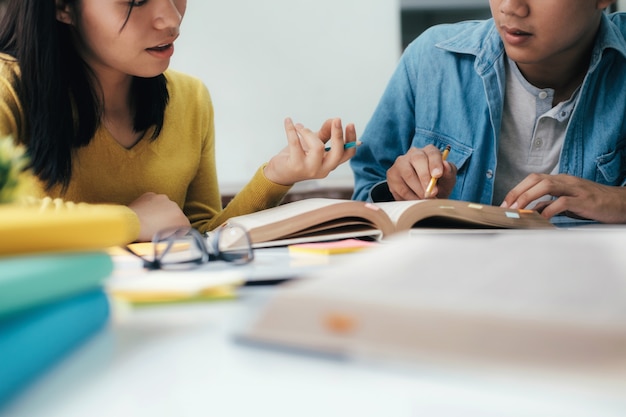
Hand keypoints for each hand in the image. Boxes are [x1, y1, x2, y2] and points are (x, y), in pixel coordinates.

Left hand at [128, 192, 189, 241]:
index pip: (184, 224)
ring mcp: (162, 199)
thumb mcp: (166, 238)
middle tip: (159, 228)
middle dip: (169, 220)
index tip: (170, 234)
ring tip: (150, 220)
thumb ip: (175, 233)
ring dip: (161, 211)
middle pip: (176, 214)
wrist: (129, 223)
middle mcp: (174, 205)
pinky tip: (145, 213)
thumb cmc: (146, 233)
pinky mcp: (150, 195)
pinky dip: (151, 205)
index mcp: (180, 218)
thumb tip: (175, 232)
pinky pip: (154, 200)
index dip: (177, 231)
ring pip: (165, 206)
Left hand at [263, 117, 356, 185]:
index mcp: (330, 164)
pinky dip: (291, 129)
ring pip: (317, 147)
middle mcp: (323, 169)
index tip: (350, 123)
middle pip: (337, 153)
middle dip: (338, 134)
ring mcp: (310, 169)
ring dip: (308, 131)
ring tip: (299, 126)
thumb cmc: (298, 157)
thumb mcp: (313, 144)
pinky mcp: (295, 166)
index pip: (347, 154)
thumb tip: (333, 120)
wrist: (279, 173)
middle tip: (337, 119)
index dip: (351, 139)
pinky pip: (295, 143)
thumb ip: (325, 133)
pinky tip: (288, 121)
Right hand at [387, 145, 456, 199]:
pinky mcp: (392, 174)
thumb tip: (446, 165)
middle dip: (425, 177)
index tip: (438, 175)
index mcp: (429, 151)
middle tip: (432, 192)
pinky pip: (399, 186)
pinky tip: (416, 201)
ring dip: (418, 190)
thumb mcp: (447, 180)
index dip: (435, 163)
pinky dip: (410, 197)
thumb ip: (449, 173)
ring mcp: (400, 163)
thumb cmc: (438, 184)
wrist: (424, 194)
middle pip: (417, 159)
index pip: (432, 152)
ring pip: (407, 174)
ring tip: (426, 200)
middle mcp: (414, 153)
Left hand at [501, 173, 625, 222]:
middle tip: (507, 207)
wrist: (620, 203)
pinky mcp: (584, 200)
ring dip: (528, 198)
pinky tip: (542, 218)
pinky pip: (563, 202)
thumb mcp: (566, 202)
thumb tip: (529, 210)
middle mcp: (565, 180)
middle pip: (535, 179)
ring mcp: (575, 188)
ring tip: (518, 210)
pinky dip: (549, 209)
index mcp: (560, 180)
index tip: (505, 203)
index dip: (516, 190)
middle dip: (517, 192)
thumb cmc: (592, 202)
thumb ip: (548, 204)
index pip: (532, 179)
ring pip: (547, 186)